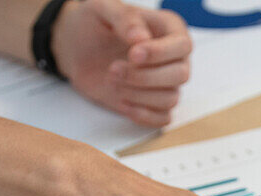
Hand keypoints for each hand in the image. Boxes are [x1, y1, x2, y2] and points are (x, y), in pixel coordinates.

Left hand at [52, 0, 191, 126]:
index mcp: (170, 29)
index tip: (133, 54)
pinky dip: (143, 115)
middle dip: (145, 77)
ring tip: (112, 80)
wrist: (78, 47)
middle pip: (180, 75)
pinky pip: (163, 118)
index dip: (160, 53)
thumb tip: (142, 38)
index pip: (182, 46)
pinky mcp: (154, 103)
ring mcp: (166, 83)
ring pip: (171, 98)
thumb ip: (125, 18)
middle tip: (114, 69)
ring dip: (139, 95)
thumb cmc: (94, 24)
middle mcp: (174, 57)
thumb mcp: (103, 8)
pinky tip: (121, 102)